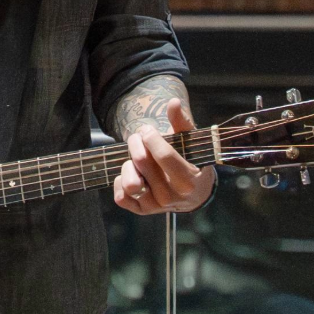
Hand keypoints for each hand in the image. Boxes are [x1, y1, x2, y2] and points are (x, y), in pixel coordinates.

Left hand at [112, 98, 214, 214]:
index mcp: (188, 180)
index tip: (148, 131)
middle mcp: (171, 196)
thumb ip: (182, 122)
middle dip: (136, 143)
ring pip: (130, 183)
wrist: (193, 193)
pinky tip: (131, 172)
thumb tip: (173, 102)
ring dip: (128, 165)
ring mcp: (156, 206)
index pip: (165, 156)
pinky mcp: (142, 211)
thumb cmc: (192, 162)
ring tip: (135, 159)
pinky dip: (120, 181)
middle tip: (139, 137)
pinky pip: (121, 197)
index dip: (152, 138)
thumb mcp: (191, 143)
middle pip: (143, 163)